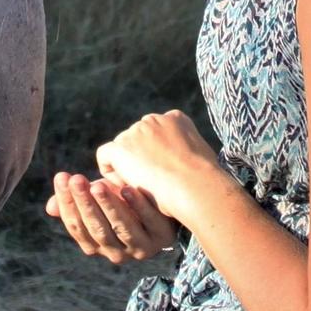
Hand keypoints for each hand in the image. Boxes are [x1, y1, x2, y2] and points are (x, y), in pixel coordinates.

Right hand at [45, 170, 179, 263]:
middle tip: (76, 179)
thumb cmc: (125, 201)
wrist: (163, 202)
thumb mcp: (99, 200)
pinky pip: (148, 221)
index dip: (67, 203)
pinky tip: (127, 188)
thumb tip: (50, 207)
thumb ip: (77, 202)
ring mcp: (141, 246)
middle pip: (97, 230)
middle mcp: (117, 252)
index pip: (77, 227)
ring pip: (122, 229)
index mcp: (97, 244)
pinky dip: (137, 205)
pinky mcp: (162, 236)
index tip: (62, 177)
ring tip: (98, 184)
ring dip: (109, 206)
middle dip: (85, 203)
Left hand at [96, 110, 223, 228]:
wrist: (196, 187)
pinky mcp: (121, 147)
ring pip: (122, 149)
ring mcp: (135, 132)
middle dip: (140, 158)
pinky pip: (105, 155)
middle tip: (148, 184)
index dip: (156, 153)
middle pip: (137, 139)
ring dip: (127, 167)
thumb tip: (184, 160)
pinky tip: (124, 187)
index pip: (157, 131)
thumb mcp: (203, 157)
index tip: (163, 172)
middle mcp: (153, 120)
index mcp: (176, 119)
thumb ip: (188, 150)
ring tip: (140, 191)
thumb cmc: (204, 181)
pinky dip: (111, 171)